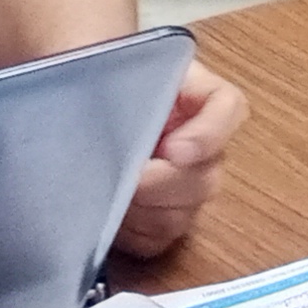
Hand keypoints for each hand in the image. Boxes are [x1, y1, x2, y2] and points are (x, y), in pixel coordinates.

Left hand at [112, 59, 247, 260]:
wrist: (79, 106)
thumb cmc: (100, 80)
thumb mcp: (115, 67)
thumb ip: (129, 84)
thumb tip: (126, 115)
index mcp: (197, 96)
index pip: (228, 109)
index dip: (208, 136)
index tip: (174, 149)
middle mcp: (200, 146)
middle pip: (206, 177)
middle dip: (162, 184)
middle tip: (127, 179)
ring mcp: (183, 186)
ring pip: (183, 215)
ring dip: (145, 211)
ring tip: (110, 195)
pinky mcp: (161, 217)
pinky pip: (158, 240)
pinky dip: (134, 233)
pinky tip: (111, 216)